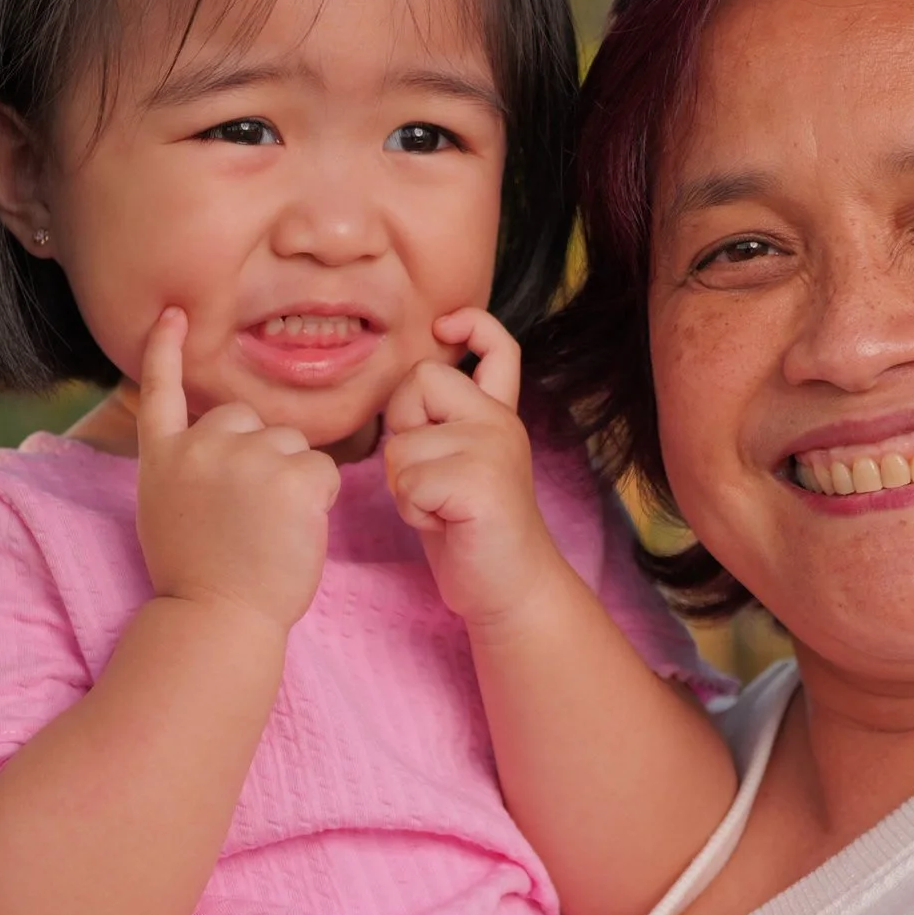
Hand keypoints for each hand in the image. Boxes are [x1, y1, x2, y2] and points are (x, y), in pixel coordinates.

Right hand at [133, 305, 339, 635]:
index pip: (161, 389)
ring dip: (291, 481)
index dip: (166, 349)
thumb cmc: (197, 581)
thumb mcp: (165, 513)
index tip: (174, 314)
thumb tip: (217, 451)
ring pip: (291, 446)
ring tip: (268, 531)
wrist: (214, 617)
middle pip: (250, 421)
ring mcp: (246, 457)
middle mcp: (201, 445)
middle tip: (248, 518)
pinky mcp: (291, 476)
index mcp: (165, 457)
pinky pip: (322, 471)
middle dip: (259, 456)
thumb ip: (186, 471)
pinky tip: (295, 531)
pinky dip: (319, 501)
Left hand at [383, 309, 569, 631]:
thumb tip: (405, 390)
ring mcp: (494, 447)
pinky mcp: (480, 481)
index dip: (472, 324)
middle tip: (431, 478)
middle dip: (403, 428)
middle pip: (418, 380)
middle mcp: (501, 422)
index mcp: (499, 415)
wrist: (511, 590)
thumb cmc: (472, 534)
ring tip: (441, 510)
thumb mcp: (457, 465)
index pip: (497, 346)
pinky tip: (445, 524)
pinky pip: (409, 481)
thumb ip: (442, 426)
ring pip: (402, 443)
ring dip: (404, 485)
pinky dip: (414, 510)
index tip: (445, 325)